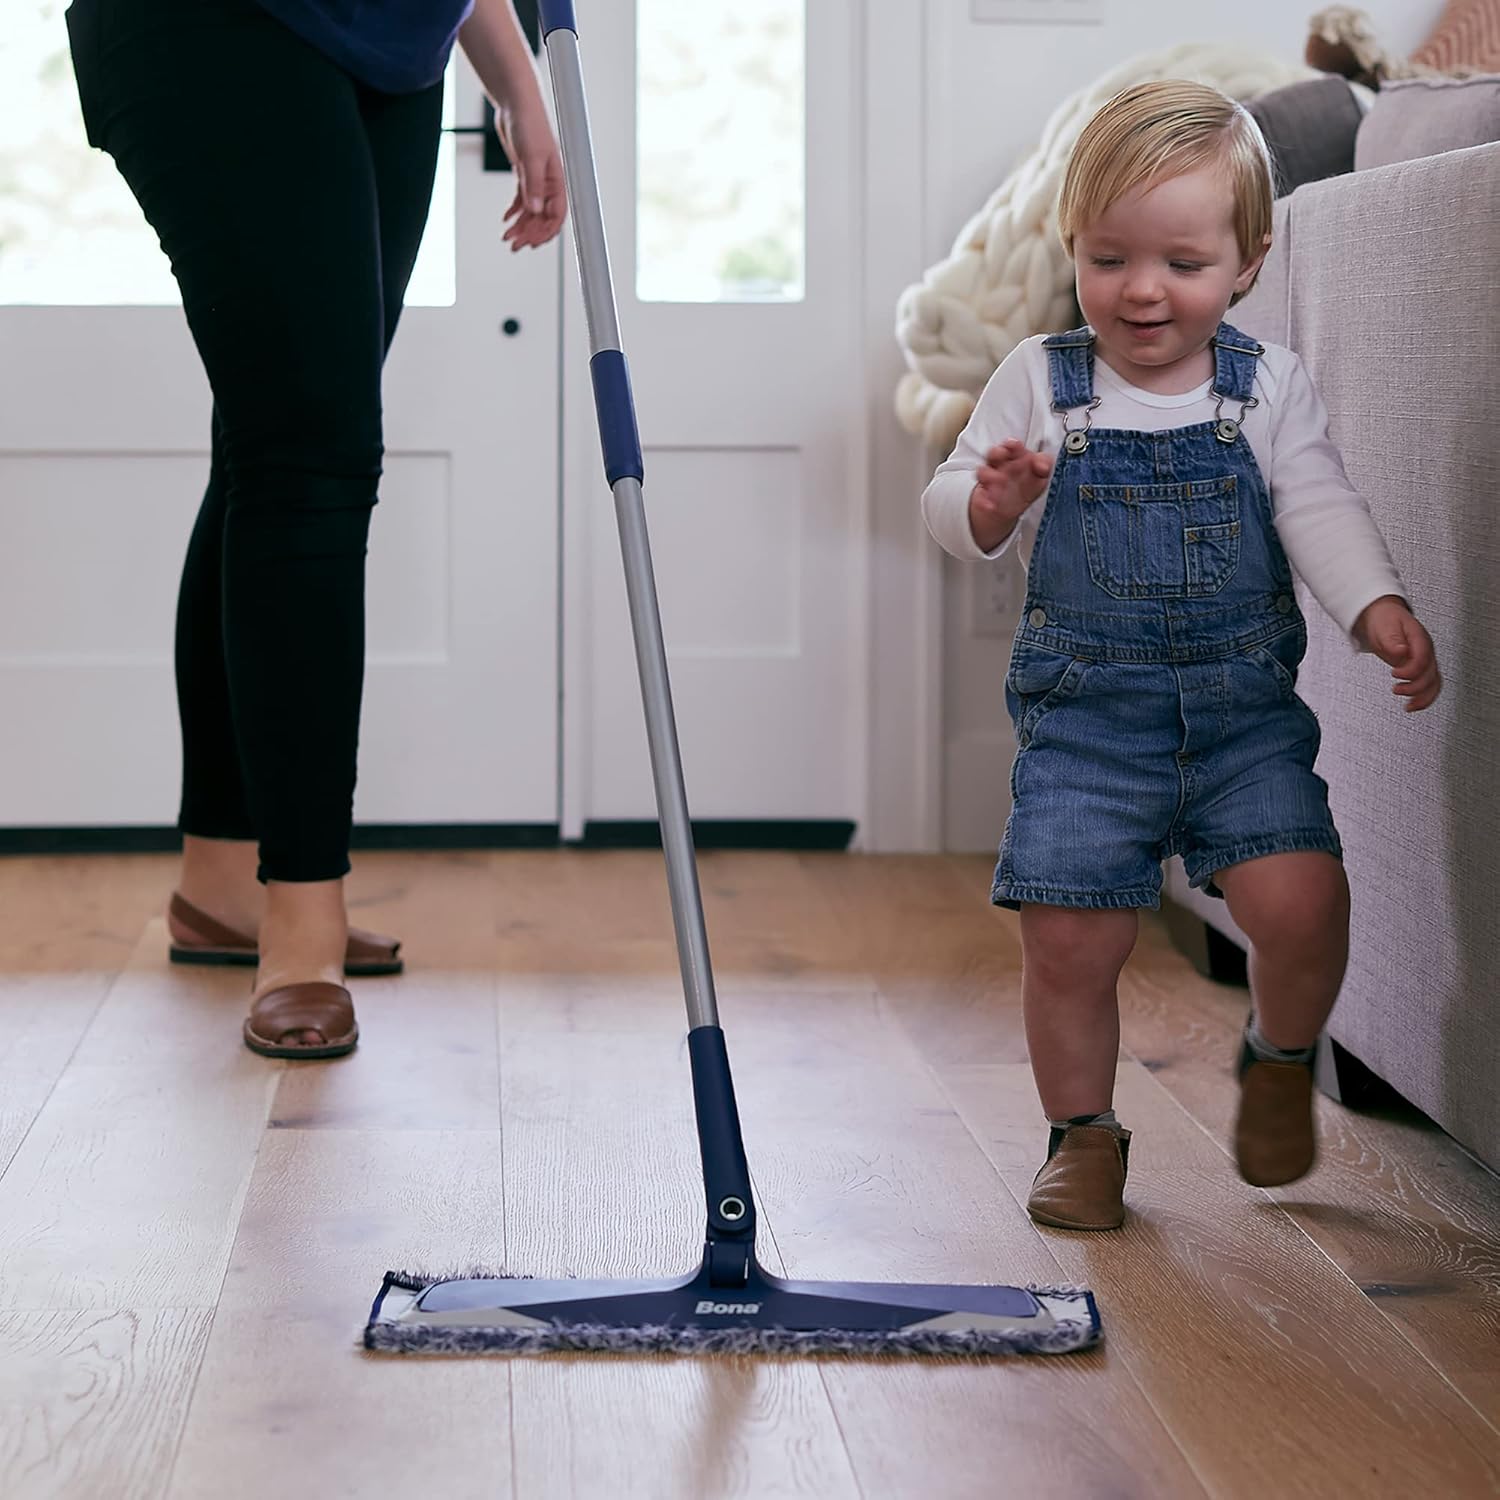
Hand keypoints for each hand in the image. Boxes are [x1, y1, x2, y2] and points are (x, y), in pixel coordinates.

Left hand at [494, 102, 566, 250]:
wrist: (515, 103)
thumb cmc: (529, 123)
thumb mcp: (532, 157)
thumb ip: (533, 185)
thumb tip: (535, 210)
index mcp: (556, 181)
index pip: (556, 216)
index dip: (546, 232)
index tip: (532, 243)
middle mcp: (548, 183)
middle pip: (543, 218)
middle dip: (530, 233)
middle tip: (514, 245)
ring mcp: (536, 179)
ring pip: (531, 212)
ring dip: (520, 226)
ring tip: (507, 237)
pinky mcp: (524, 173)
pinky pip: (522, 199)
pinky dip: (514, 211)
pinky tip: (506, 220)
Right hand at [969, 440, 1052, 551]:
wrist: (1008, 508)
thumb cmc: (1025, 486)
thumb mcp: (1040, 476)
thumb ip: (1044, 465)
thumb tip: (1043, 466)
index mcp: (1015, 458)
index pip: (1012, 446)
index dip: (1012, 444)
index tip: (1014, 445)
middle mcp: (1000, 467)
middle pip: (994, 453)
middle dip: (997, 452)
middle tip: (1002, 454)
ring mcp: (990, 481)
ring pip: (984, 471)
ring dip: (988, 474)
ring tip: (999, 481)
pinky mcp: (983, 496)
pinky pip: (981, 498)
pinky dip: (984, 501)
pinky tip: (991, 506)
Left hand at [1353, 595, 1441, 711]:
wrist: (1384, 615)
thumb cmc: (1385, 619)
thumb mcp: (1385, 626)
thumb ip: (1393, 641)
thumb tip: (1401, 651)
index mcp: (1420, 639)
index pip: (1423, 658)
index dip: (1411, 670)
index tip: (1394, 673)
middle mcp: (1426, 651)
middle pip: (1431, 674)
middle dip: (1415, 687)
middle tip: (1397, 689)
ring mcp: (1425, 660)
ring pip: (1434, 683)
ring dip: (1423, 698)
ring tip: (1408, 706)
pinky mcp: (1420, 668)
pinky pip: (1429, 685)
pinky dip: (1423, 698)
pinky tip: (1412, 705)